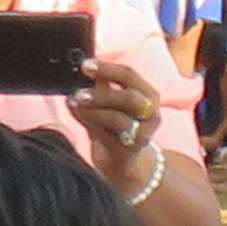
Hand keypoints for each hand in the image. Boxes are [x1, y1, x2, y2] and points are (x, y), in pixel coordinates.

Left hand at [74, 57, 169, 188]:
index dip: (107, 69)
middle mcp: (151, 113)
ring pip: (119, 119)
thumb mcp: (109, 101)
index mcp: (148, 93)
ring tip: (74, 102)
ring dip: (94, 110)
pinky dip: (91, 123)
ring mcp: (143, 134)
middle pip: (130, 98)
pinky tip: (77, 114)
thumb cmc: (114, 123)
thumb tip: (82, 68)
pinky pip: (108, 136)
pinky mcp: (129, 151)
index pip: (130, 75)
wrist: (122, 159)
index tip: (85, 65)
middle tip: (79, 92)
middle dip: (102, 94)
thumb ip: (99, 85)